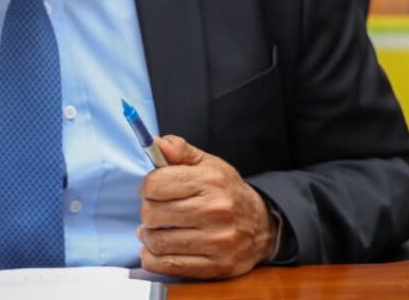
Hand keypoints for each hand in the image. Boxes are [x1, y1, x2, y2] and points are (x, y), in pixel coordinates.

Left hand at [138, 135, 277, 278]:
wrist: (262, 224)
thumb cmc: (227, 191)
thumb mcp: (208, 164)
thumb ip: (179, 150)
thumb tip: (155, 143)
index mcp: (210, 181)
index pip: (156, 184)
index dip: (146, 186)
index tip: (151, 189)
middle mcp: (215, 211)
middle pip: (153, 214)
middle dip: (147, 211)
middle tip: (154, 210)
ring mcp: (217, 241)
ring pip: (159, 242)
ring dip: (148, 236)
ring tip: (153, 230)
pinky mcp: (216, 266)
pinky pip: (170, 266)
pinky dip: (153, 258)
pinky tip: (154, 248)